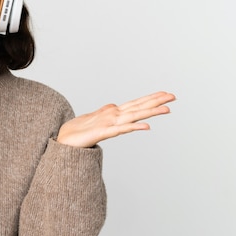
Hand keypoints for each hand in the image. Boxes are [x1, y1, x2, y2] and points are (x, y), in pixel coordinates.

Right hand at [56, 91, 175, 147]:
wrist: (63, 141)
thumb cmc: (77, 132)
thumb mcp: (95, 122)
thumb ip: (105, 114)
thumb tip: (115, 107)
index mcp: (112, 113)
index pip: (135, 103)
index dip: (150, 98)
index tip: (165, 94)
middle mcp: (112, 115)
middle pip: (138, 106)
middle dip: (156, 101)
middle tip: (173, 95)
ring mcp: (108, 123)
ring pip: (133, 116)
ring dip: (150, 112)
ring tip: (166, 109)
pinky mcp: (102, 133)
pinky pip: (121, 130)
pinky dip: (134, 127)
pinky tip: (146, 126)